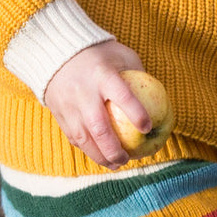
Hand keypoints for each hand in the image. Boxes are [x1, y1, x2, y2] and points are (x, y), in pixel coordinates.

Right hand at [43, 40, 151, 167]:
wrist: (56, 52)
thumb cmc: (98, 55)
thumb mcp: (120, 54)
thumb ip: (138, 73)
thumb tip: (160, 96)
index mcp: (103, 75)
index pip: (122, 96)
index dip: (136, 113)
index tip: (148, 128)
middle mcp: (84, 92)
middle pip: (100, 127)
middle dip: (115, 149)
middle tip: (128, 159)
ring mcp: (70, 105)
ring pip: (84, 138)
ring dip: (101, 156)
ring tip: (116, 164)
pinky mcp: (60, 114)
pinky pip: (74, 138)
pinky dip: (88, 150)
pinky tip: (101, 157)